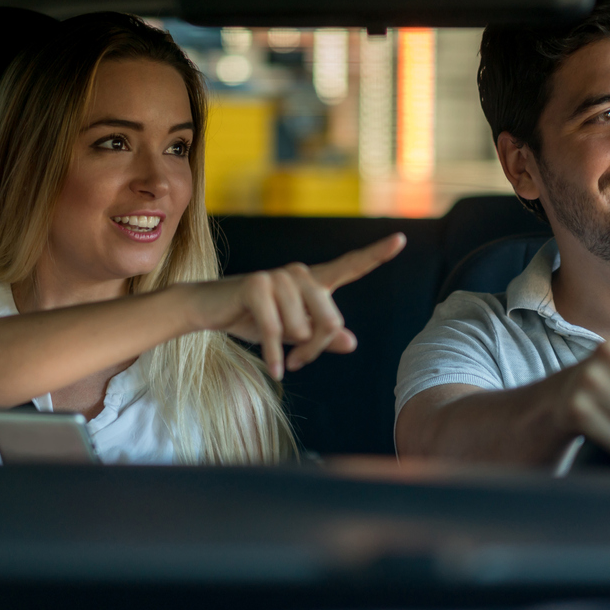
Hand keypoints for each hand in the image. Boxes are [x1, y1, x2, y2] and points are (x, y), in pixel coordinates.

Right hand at [186, 233, 405, 378]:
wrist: (208, 309)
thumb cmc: (253, 319)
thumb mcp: (292, 333)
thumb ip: (323, 337)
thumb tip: (352, 342)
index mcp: (312, 281)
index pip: (349, 266)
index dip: (376, 254)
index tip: (401, 239)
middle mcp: (299, 273)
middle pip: (331, 320)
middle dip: (316, 349)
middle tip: (301, 362)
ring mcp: (278, 277)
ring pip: (303, 330)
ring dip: (292, 351)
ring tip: (279, 355)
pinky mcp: (257, 286)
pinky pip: (277, 332)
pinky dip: (275, 355)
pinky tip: (276, 370)